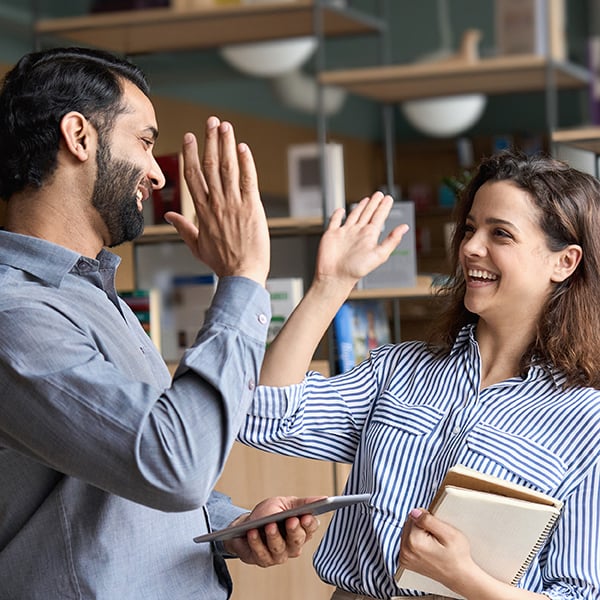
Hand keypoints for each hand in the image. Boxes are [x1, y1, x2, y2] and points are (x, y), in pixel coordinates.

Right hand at [164, 116, 269, 285]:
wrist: (242, 275)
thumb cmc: (222, 263)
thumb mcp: (197, 246)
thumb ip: (183, 228)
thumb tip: (171, 216)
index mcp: (202, 212)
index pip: (193, 176)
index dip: (190, 154)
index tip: (190, 137)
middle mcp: (216, 204)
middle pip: (209, 166)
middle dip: (210, 141)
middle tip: (211, 121)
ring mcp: (234, 204)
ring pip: (227, 168)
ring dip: (226, 145)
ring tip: (225, 126)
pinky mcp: (252, 208)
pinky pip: (248, 180)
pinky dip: (246, 162)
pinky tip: (243, 148)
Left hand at [223, 496, 322, 566]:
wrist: (246, 525)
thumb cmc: (268, 513)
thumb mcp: (285, 503)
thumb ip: (303, 503)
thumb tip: (324, 498)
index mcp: (302, 529)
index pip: (311, 528)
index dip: (309, 523)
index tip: (306, 516)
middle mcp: (294, 545)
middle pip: (297, 540)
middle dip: (294, 530)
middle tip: (291, 520)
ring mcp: (279, 555)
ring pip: (279, 548)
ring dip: (274, 536)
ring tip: (269, 525)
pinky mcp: (264, 560)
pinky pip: (262, 554)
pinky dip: (256, 542)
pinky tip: (253, 532)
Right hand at [314, 192, 408, 296]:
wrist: (335, 277)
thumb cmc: (356, 270)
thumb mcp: (379, 255)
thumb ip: (392, 240)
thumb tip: (405, 228)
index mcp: (369, 236)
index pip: (379, 217)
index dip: (384, 207)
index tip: (389, 198)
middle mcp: (358, 233)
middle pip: (368, 214)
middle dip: (374, 204)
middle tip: (379, 194)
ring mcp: (344, 233)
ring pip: (354, 215)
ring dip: (360, 207)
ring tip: (366, 199)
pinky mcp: (331, 234)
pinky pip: (335, 221)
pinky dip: (337, 215)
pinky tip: (340, 210)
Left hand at [398, 508, 474, 594]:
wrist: (459, 576)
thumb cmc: (457, 556)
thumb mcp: (449, 533)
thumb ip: (429, 520)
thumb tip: (414, 512)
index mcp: (414, 542)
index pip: (414, 515)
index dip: (427, 519)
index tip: (437, 531)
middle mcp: (405, 550)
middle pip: (409, 523)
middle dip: (421, 526)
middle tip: (436, 538)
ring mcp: (404, 557)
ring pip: (407, 531)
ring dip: (418, 534)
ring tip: (433, 544)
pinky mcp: (405, 561)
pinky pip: (406, 541)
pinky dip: (415, 542)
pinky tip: (427, 549)